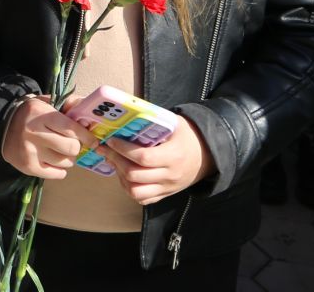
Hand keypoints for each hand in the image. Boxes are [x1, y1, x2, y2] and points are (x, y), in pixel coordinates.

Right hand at [0, 95, 87, 179]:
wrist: (1, 125)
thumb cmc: (31, 114)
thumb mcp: (47, 103)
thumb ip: (68, 104)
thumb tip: (89, 112)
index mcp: (41, 115)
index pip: (72, 129)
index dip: (86, 136)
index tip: (93, 140)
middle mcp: (35, 133)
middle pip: (71, 148)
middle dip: (75, 147)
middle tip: (71, 144)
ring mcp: (31, 152)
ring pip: (65, 162)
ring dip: (67, 158)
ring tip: (59, 151)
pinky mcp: (28, 166)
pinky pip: (56, 174)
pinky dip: (59, 169)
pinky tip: (53, 161)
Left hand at [91, 115, 211, 204]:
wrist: (207, 156)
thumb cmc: (187, 137)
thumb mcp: (175, 124)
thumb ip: (153, 121)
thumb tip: (127, 114)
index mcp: (173, 156)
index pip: (143, 158)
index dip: (123, 150)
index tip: (111, 140)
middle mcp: (170, 175)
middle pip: (135, 175)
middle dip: (116, 161)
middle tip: (106, 149)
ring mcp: (168, 188)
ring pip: (136, 192)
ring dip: (121, 178)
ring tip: (115, 163)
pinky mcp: (165, 195)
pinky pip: (143, 199)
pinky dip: (130, 189)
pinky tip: (125, 175)